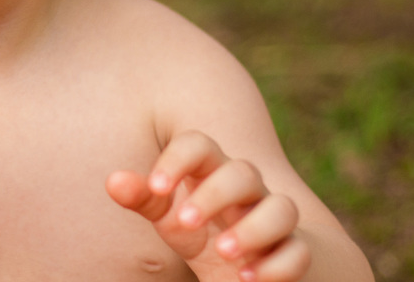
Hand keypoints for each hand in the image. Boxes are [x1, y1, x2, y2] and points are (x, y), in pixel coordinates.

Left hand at [107, 131, 310, 281]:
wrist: (251, 271)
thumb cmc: (205, 233)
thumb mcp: (173, 220)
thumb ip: (146, 199)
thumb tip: (113, 180)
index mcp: (213, 174)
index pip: (200, 145)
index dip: (178, 159)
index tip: (156, 186)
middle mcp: (249, 192)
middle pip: (243, 172)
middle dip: (214, 195)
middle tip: (185, 223)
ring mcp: (275, 223)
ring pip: (282, 208)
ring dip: (253, 229)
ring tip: (225, 254)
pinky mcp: (296, 255)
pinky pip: (299, 252)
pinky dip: (278, 265)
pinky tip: (249, 278)